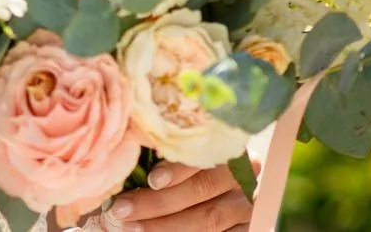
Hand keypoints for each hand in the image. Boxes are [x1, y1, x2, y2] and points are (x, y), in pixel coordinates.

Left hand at [82, 162, 252, 231]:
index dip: (178, 169)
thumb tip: (122, 151)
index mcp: (225, 146)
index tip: (151, 179)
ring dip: (166, 225)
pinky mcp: (249, 227)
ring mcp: (247, 205)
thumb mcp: (176, 154)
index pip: (203, 155)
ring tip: (133, 227)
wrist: (216, 192)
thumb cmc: (181, 165)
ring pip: (209, 218)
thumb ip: (159, 153)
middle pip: (202, 190)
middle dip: (158, 202)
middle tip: (122, 209)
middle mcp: (243, 176)